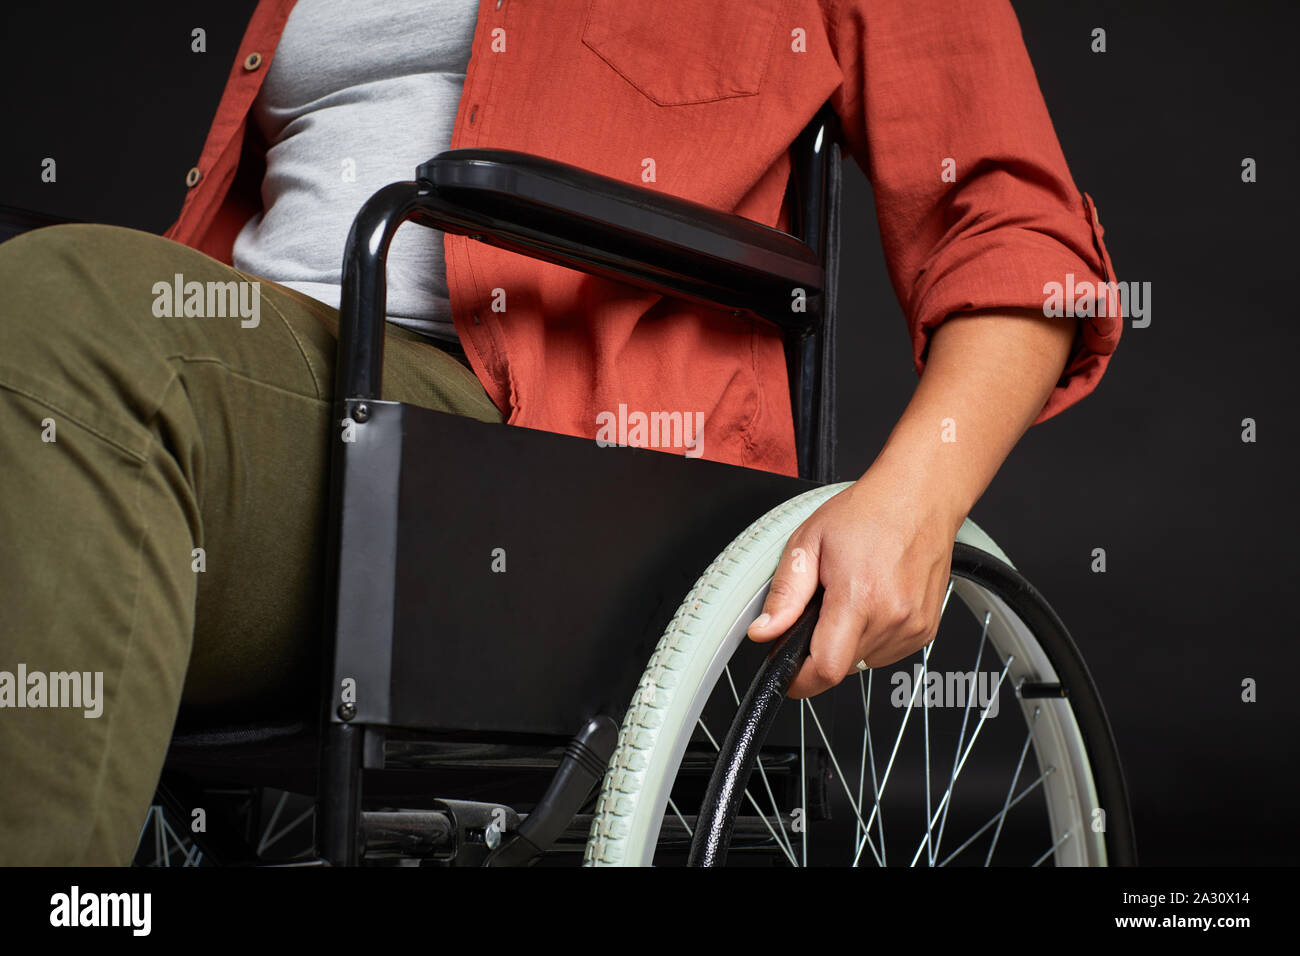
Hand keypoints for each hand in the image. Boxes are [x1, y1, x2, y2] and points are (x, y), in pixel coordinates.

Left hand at [746, 464, 962, 697]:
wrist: (920, 497)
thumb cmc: (868, 512)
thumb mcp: (809, 542)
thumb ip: (785, 594)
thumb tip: (764, 632)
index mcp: (859, 597)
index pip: (827, 669)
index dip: (801, 681)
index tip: (788, 675)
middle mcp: (892, 616)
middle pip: (842, 666)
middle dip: (820, 648)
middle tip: (821, 606)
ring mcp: (914, 625)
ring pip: (864, 661)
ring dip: (847, 641)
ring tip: (851, 595)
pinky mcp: (926, 629)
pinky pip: (887, 651)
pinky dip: (871, 636)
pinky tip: (872, 600)